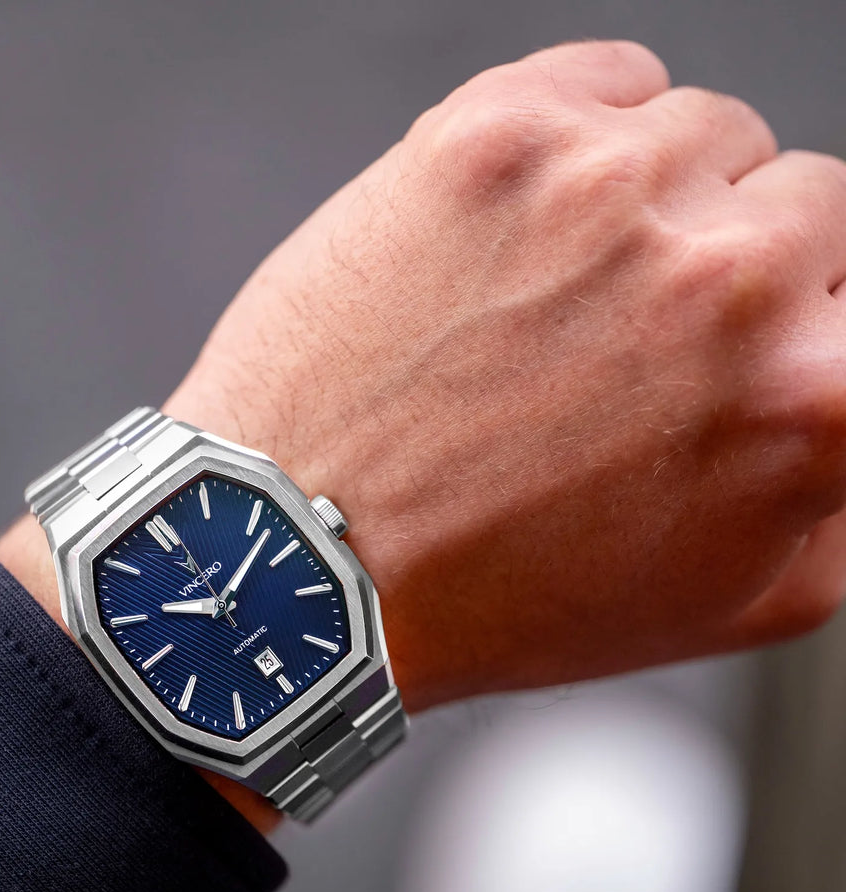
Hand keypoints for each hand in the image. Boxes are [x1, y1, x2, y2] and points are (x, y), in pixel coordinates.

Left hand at [163, 40, 845, 709]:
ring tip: (548, 307)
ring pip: (701, 138)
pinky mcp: (500, 137)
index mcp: (815, 398)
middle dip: (730, 270)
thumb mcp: (732, 602)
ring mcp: (610, 190)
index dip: (801, 330)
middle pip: (802, 203)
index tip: (737, 352)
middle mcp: (731, 276)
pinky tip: (516, 240)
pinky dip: (581, 141)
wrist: (308, 558)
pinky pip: (607, 81)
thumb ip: (843, 492)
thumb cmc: (493, 595)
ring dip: (648, 209)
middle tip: (623, 349)